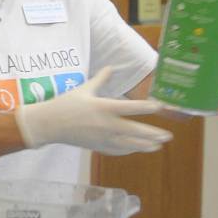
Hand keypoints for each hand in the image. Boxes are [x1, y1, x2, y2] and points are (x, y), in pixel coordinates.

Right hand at [15, 67, 172, 155]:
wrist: (50, 124)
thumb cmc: (66, 104)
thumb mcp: (84, 89)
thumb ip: (101, 79)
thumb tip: (111, 67)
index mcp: (104, 107)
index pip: (131, 108)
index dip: (147, 107)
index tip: (160, 107)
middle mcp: (106, 125)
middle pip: (135, 131)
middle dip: (153, 134)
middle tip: (168, 135)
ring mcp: (102, 138)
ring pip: (129, 144)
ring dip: (145, 145)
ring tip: (159, 145)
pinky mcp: (96, 146)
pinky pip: (117, 150)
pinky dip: (129, 150)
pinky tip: (138, 149)